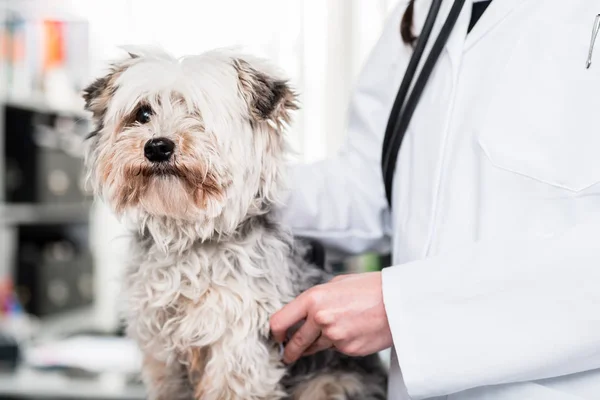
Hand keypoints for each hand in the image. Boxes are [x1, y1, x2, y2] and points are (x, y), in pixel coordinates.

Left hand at [269, 271, 392, 363]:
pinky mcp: (348, 349)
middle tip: (287, 354)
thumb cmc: (370, 288)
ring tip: (320, 339)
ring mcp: (334, 336)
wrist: (398, 301)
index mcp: (313, 299)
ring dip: (314, 346)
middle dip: (289, 351)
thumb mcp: (337, 283)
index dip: (275, 332)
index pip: (279, 321)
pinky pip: (335, 349)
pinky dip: (338, 344)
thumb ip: (317, 298)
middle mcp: (320, 318)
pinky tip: (349, 332)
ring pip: (315, 347)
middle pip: (294, 342)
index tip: (276, 337)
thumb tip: (303, 311)